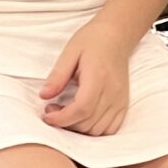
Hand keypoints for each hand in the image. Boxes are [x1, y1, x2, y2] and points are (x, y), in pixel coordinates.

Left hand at [39, 20, 132, 134]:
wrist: (116, 36)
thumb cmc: (91, 41)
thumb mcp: (69, 52)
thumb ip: (57, 75)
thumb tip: (44, 96)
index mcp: (99, 77)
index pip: (81, 108)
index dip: (62, 118)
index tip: (46, 116)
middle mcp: (113, 92)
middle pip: (88, 122)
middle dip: (66, 123)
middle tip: (52, 109)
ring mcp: (120, 100)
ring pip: (98, 130)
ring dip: (78, 129)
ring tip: (66, 113)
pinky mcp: (123, 105)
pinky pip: (110, 129)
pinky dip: (94, 130)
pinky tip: (82, 118)